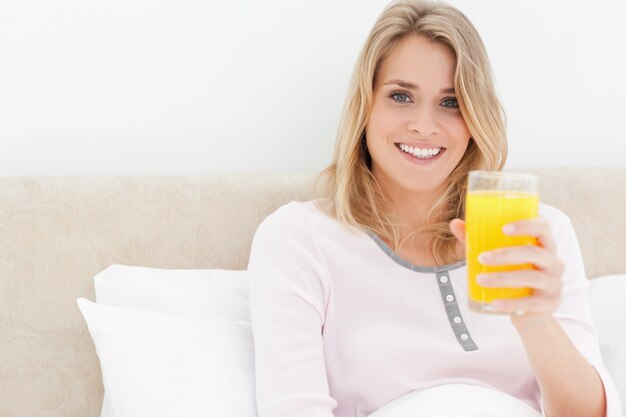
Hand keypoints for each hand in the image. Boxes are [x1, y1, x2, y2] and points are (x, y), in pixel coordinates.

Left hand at [450, 218, 564, 320]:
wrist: (531, 313)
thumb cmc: (513, 275)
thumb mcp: (498, 257)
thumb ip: (478, 240)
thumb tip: (455, 223)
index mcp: (544, 245)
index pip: (543, 227)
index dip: (526, 225)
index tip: (503, 228)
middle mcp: (554, 262)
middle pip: (535, 253)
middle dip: (506, 254)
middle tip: (481, 258)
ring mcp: (554, 284)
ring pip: (531, 277)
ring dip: (503, 278)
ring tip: (480, 280)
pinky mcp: (550, 304)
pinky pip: (531, 303)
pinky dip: (511, 303)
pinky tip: (493, 303)